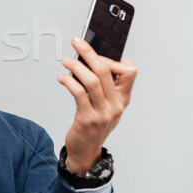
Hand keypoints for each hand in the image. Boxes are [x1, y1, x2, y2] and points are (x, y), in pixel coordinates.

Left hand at [57, 37, 137, 173]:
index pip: (129, 72)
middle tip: (77, 42)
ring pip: (91, 80)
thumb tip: (99, 61)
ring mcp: (102, 112)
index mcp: (123, 99)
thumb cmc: (95, 126)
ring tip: (66, 61)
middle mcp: (115, 105)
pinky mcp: (87, 118)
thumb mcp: (108, 106)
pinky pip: (78, 93)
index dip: (113, 60)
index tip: (97, 55)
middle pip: (105, 71)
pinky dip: (68, 81)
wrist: (87, 150)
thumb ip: (108, 86)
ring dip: (76, 66)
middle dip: (89, 53)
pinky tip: (62, 78)